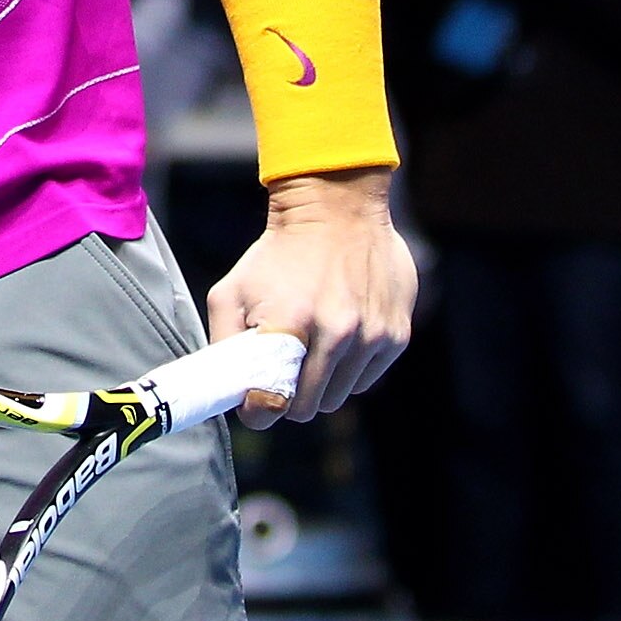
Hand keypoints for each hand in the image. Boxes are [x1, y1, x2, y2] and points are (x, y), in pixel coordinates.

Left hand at [204, 167, 413, 428]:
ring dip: (321, 385)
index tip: (254, 404)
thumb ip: (224, 343)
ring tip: (309, 349)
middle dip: (290, 399)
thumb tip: (228, 391)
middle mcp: (336, 335)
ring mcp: (371, 337)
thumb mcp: (232, 290)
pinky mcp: (395, 336)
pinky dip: (348, 371)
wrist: (336, 211)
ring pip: (339, 398)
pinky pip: (365, 380)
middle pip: (308, 408)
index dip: (258, 410)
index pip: (271, 403)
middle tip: (281, 375)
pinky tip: (337, 338)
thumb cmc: (276, 255)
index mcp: (290, 325)